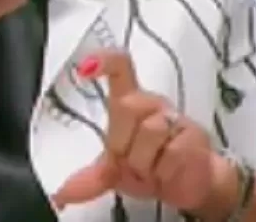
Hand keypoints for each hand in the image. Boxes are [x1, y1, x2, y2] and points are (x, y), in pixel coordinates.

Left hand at [52, 50, 236, 217]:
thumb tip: (60, 194)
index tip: (84, 66)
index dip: (103, 61)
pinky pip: (171, 151)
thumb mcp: (115, 172)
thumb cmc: (149, 166)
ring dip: (144, 161)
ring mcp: (174, 116)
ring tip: (150, 169)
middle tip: (128, 160)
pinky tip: (166, 173)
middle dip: (123, 142)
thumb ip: (90, 178)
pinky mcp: (194, 134)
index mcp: (129, 101)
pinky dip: (163, 171)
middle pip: (128, 105)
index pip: (119, 67)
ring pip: (150, 131)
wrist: (188, 184)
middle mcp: (151, 102)